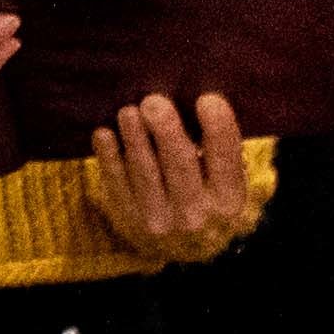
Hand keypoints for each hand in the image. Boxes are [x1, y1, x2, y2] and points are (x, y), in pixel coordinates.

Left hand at [89, 91, 255, 260]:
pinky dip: (109, 159)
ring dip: (135, 141)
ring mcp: (161, 220)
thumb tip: (200, 93)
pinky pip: (117, 185)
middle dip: (167, 132)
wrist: (183, 240)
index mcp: (229, 199)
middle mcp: (197, 214)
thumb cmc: (206, 188)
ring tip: (128, 112)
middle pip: (181, 167)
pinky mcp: (129, 218)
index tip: (207, 100)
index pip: (227, 160)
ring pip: (146, 175)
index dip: (219, 130)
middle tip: (154, 102)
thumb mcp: (223, 176)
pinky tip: (104, 134)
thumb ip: (217, 144)